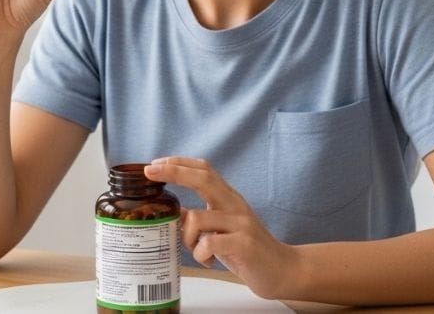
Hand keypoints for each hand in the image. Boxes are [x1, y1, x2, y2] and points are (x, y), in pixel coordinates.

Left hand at [144, 157, 297, 299]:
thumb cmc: (246, 250)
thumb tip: (174, 212)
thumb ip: (200, 218)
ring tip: (195, 251)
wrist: (282, 270)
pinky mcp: (244, 244)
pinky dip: (200, 254)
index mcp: (228, 198)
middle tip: (150, 173)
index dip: (179, 163)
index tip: (153, 165)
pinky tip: (208, 261)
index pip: (204, 169)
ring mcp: (241, 223)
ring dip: (186, 237)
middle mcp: (235, 205)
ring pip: (197, 218)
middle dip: (174, 171)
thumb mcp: (220, 229)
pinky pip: (208, 243)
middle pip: (204, 178)